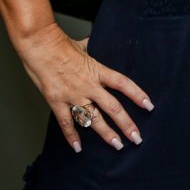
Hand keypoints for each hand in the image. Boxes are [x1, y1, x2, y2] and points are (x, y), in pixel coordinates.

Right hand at [15, 23, 153, 152]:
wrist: (40, 45)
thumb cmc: (61, 44)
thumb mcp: (84, 46)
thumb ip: (92, 48)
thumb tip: (95, 41)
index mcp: (98, 71)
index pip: (123, 84)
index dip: (137, 95)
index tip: (149, 106)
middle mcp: (89, 86)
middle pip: (113, 108)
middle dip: (126, 124)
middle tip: (137, 138)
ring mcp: (73, 95)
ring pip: (93, 119)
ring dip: (106, 134)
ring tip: (117, 145)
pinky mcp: (56, 102)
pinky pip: (66, 123)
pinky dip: (72, 136)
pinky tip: (78, 148)